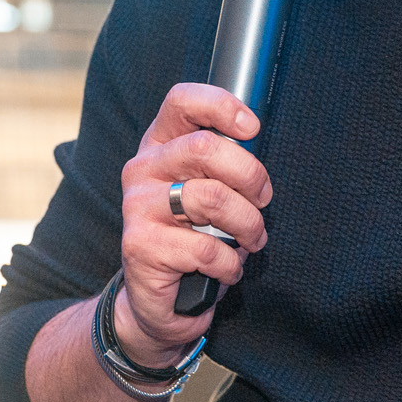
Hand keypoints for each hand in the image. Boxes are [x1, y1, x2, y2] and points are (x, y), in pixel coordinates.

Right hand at [114, 83, 272, 366]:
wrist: (159, 299)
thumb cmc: (194, 236)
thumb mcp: (207, 189)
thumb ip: (224, 162)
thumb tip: (256, 141)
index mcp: (160, 144)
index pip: (182, 102)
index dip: (221, 106)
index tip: (252, 129)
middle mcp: (142, 168)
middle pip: (204, 149)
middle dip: (250, 176)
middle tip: (263, 201)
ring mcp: (137, 206)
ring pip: (212, 199)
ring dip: (248, 225)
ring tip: (252, 240)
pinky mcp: (140, 245)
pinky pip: (207, 249)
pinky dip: (231, 264)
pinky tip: (227, 270)